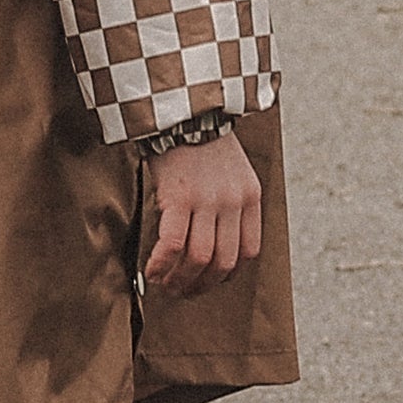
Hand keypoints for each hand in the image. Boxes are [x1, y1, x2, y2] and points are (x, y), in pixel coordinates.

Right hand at [139, 128, 261, 296]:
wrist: (182, 111)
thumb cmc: (201, 142)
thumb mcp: (233, 171)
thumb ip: (231, 203)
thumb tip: (214, 240)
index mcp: (250, 197)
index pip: (248, 251)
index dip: (227, 274)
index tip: (209, 281)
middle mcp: (233, 202)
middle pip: (222, 262)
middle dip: (201, 285)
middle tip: (182, 291)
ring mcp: (208, 201)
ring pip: (199, 259)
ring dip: (180, 280)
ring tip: (165, 285)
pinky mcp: (179, 198)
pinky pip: (173, 245)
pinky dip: (162, 264)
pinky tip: (151, 271)